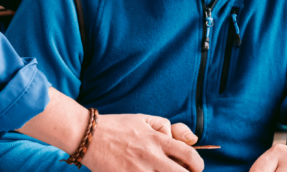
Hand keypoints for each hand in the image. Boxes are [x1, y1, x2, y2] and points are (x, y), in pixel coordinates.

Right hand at [81, 114, 203, 171]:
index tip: (197, 167)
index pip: (189, 154)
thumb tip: (189, 139)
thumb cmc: (117, 126)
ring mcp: (138, 170)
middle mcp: (150, 156)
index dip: (198, 164)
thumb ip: (166, 127)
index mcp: (156, 139)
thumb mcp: (143, 119)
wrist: (88, 135)